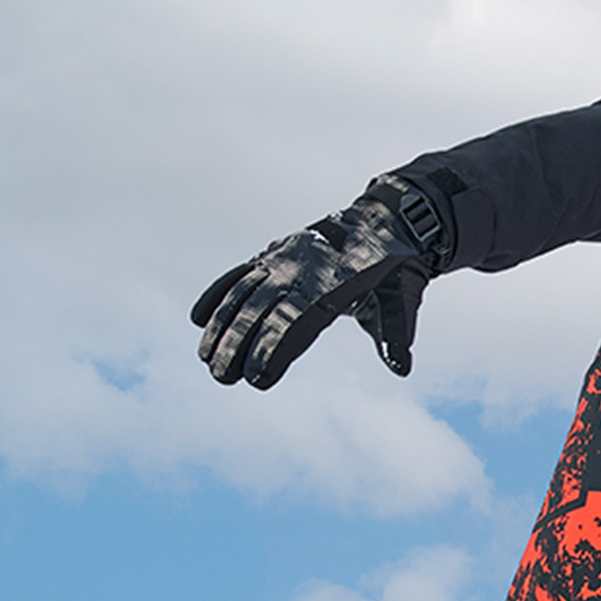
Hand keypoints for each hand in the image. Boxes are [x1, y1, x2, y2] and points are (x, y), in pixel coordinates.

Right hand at [191, 177, 446, 388]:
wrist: (389, 223)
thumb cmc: (396, 271)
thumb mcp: (403, 300)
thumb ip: (395, 334)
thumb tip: (402, 368)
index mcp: (335, 285)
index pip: (298, 321)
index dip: (276, 349)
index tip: (257, 377)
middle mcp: (304, 269)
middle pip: (263, 309)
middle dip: (238, 343)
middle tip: (221, 377)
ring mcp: (286, 258)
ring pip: (245, 292)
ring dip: (222, 325)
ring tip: (206, 359)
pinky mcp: (276, 253)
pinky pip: (242, 273)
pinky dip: (219, 293)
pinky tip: (198, 319)